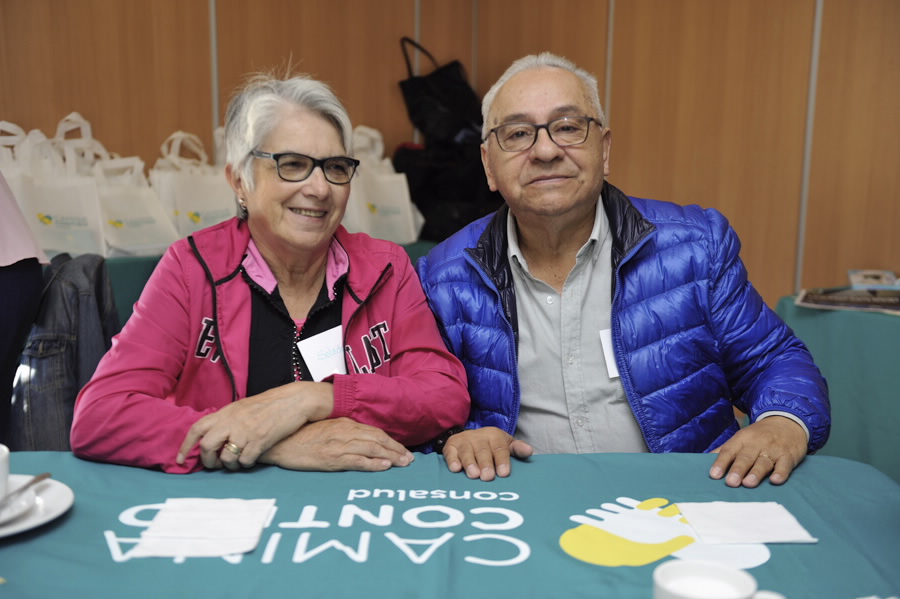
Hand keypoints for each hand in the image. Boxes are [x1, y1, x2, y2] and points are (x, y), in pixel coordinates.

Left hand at [176, 381, 333, 470]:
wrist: (293, 401)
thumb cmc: (268, 405)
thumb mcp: (242, 407)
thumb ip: (226, 420)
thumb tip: (213, 435)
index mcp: (226, 412)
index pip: (197, 428)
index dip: (185, 446)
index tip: (181, 460)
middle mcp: (232, 422)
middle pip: (208, 446)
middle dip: (207, 461)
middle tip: (214, 465)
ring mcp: (246, 432)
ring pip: (226, 457)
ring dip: (229, 465)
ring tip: (235, 463)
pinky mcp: (260, 441)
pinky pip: (245, 461)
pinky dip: (245, 464)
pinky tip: (250, 459)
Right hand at [258, 418, 413, 470]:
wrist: (280, 441)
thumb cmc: (301, 436)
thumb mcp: (326, 429)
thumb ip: (343, 432)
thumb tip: (360, 440)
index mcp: (344, 424)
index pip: (374, 432)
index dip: (391, 441)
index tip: (402, 450)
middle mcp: (345, 432)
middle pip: (378, 440)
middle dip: (396, 449)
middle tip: (410, 459)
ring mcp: (339, 445)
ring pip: (372, 449)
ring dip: (391, 456)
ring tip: (403, 464)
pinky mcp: (331, 458)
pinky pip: (357, 460)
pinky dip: (373, 463)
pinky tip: (384, 466)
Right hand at [442, 427, 532, 480]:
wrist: (469, 437)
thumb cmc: (491, 446)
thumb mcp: (506, 444)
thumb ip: (517, 449)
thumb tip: (529, 451)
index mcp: (494, 436)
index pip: (500, 448)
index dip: (502, 460)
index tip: (504, 473)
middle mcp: (478, 437)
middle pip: (483, 450)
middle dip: (485, 463)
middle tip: (488, 477)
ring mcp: (464, 441)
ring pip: (467, 452)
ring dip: (470, 463)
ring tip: (474, 475)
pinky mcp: (450, 446)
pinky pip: (450, 453)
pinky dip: (452, 461)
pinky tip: (455, 469)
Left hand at [709, 415, 807, 487]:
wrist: (787, 421)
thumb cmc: (759, 435)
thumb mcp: (741, 438)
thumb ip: (725, 450)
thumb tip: (703, 460)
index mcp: (741, 439)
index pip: (729, 451)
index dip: (721, 463)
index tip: (714, 475)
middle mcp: (756, 444)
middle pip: (745, 457)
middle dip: (737, 470)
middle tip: (731, 482)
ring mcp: (773, 450)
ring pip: (763, 462)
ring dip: (756, 473)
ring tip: (748, 483)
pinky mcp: (788, 455)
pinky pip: (784, 465)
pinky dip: (781, 472)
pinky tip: (776, 480)